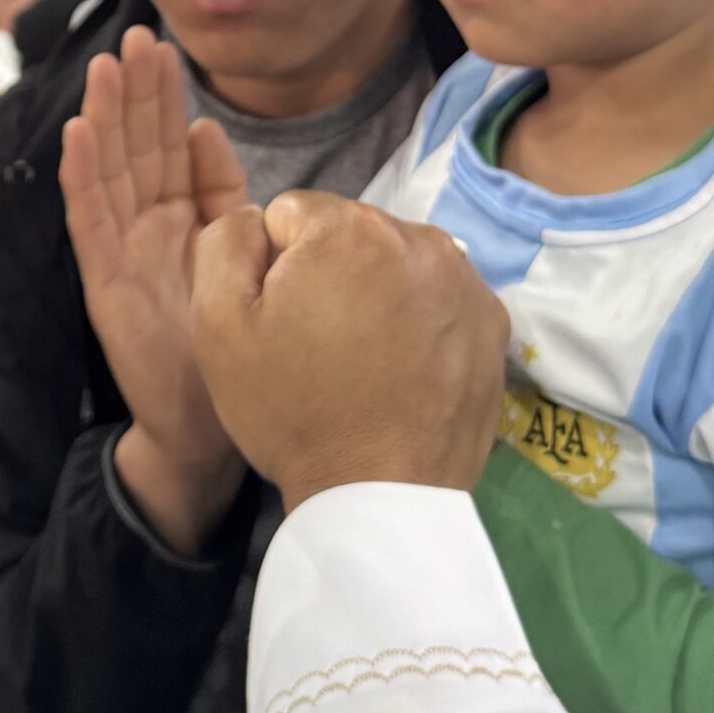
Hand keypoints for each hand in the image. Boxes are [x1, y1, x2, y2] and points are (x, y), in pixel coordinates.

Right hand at [61, 26, 249, 552]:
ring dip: (105, 118)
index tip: (166, 46)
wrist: (203, 429)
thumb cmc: (225, 348)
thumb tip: (206, 129)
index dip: (164, 98)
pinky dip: (82, 175)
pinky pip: (90, 219)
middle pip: (136, 147)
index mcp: (178, 221)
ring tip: (105, 67)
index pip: (167, 146)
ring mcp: (121, 253)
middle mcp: (144, 229)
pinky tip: (79, 132)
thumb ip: (220, 197)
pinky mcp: (104, 282)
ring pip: (109, 171)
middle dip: (135, 92)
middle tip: (136, 36)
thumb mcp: (234, 256)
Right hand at [191, 192, 506, 510]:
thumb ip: (225, 242)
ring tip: (365, 361)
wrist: (379, 498)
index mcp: (349, 227)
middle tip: (321, 345)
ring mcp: (467, 281)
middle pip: (349, 234)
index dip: (274, 267)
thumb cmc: (293, 410)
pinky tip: (405, 370)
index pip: (291, 215)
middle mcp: (419, 236)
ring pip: (398, 263)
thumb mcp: (219, 325)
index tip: (282, 321)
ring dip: (378, 293)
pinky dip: (422, 321)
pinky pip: (441, 298)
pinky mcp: (494, 324)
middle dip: (330, 274)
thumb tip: (255, 219)